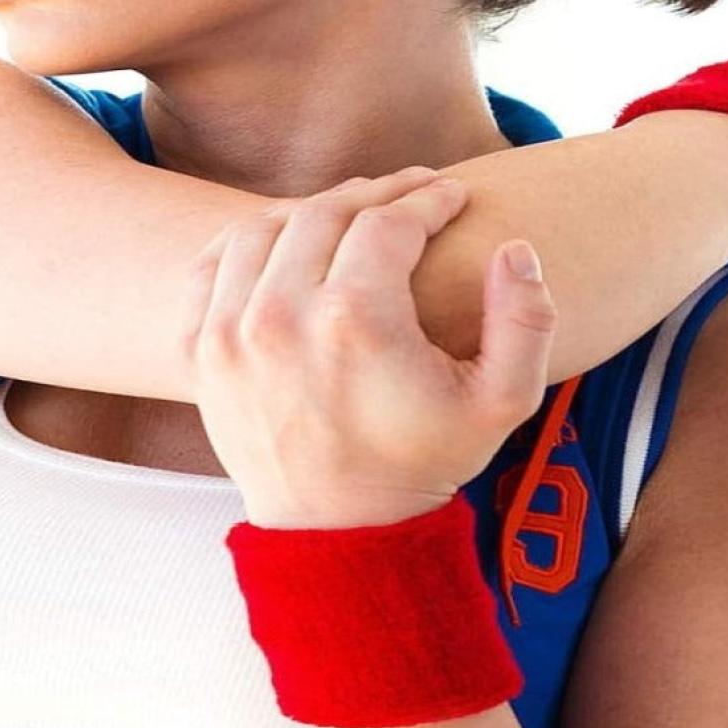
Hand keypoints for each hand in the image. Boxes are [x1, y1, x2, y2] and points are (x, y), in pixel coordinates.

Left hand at [180, 166, 556, 528]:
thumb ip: (527, 321)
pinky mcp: (200, 353)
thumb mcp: (502, 404)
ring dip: (311, 211)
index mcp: (356, 320)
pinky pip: (212, 265)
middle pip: (324, 213)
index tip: (451, 197)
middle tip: (408, 195)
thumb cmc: (422, 464)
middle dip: (375, 194)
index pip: (389, 221)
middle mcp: (280, 316)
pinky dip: (246, 242)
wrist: (339, 533)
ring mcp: (229, 334)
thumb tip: (516, 249)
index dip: (428, 200)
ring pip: (263, 228)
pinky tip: (284, 243)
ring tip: (351, 216)